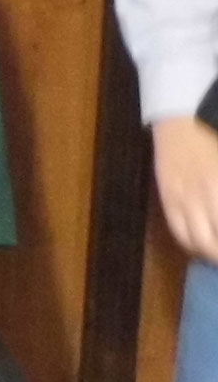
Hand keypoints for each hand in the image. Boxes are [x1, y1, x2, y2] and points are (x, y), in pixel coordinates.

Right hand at [154, 116, 217, 264]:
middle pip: (214, 242)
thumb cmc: (212, 143)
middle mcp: (203, 197)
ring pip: (198, 242)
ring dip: (211, 254)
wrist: (178, 126)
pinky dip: (192, 245)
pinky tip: (201, 246)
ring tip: (216, 255)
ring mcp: (182, 200)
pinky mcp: (168, 201)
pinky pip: (178, 231)